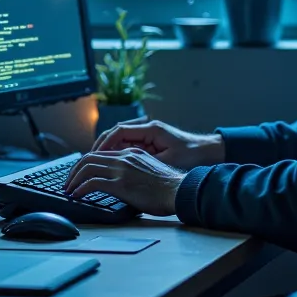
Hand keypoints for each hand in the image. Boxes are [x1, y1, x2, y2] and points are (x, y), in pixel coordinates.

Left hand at [64, 148, 185, 216]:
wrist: (179, 190)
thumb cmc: (169, 187)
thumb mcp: (150, 170)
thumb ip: (135, 171)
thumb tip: (124, 182)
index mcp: (131, 153)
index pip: (101, 153)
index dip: (86, 163)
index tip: (79, 174)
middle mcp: (124, 157)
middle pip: (89, 158)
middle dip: (74, 170)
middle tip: (68, 182)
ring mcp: (121, 170)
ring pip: (87, 168)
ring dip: (74, 179)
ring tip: (68, 189)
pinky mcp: (120, 184)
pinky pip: (92, 183)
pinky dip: (80, 188)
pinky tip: (76, 195)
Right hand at [91, 118, 224, 170]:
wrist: (209, 152)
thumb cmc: (192, 155)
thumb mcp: (167, 160)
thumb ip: (145, 161)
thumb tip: (123, 165)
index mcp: (150, 129)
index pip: (118, 132)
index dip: (104, 144)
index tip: (94, 156)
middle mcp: (147, 128)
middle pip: (115, 135)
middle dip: (100, 148)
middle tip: (88, 162)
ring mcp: (148, 135)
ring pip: (119, 141)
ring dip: (107, 152)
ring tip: (94, 166)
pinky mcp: (150, 143)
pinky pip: (127, 147)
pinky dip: (117, 155)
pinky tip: (111, 167)